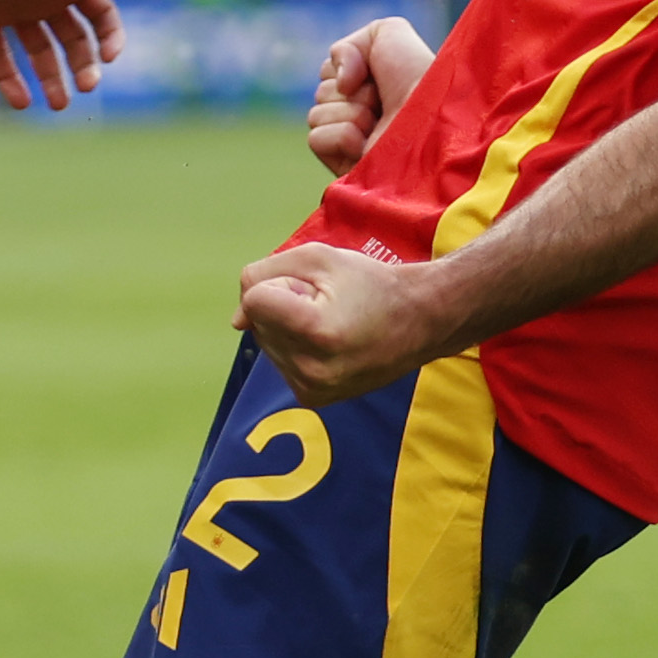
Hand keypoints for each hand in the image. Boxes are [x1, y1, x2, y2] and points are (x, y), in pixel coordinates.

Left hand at [0, 0, 162, 111]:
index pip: (101, 18)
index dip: (110, 39)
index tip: (108, 59)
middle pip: (73, 42)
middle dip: (83, 67)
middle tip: (87, 88)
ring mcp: (14, 11)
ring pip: (39, 53)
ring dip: (51, 80)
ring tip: (58, 105)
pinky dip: (8, 80)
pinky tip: (22, 103)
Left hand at [235, 241, 435, 405]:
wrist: (421, 322)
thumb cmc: (371, 283)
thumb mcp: (318, 258)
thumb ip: (264, 274)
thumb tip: (237, 320)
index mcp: (315, 330)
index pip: (254, 299)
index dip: (281, 283)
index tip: (317, 288)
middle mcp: (311, 368)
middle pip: (258, 322)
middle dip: (283, 305)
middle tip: (329, 305)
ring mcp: (312, 388)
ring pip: (265, 342)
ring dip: (287, 326)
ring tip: (332, 324)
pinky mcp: (313, 399)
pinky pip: (280, 361)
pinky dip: (295, 346)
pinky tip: (328, 343)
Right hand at [303, 14, 434, 170]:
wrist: (432, 116)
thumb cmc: (418, 76)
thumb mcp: (388, 33)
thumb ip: (349, 44)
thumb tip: (338, 83)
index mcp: (369, 89)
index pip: (328, 72)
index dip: (349, 65)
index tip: (378, 73)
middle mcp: (361, 117)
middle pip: (321, 91)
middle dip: (350, 90)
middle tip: (381, 100)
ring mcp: (352, 146)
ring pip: (316, 114)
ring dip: (349, 111)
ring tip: (378, 122)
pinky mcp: (346, 169)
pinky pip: (316, 139)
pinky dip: (341, 134)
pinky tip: (366, 142)